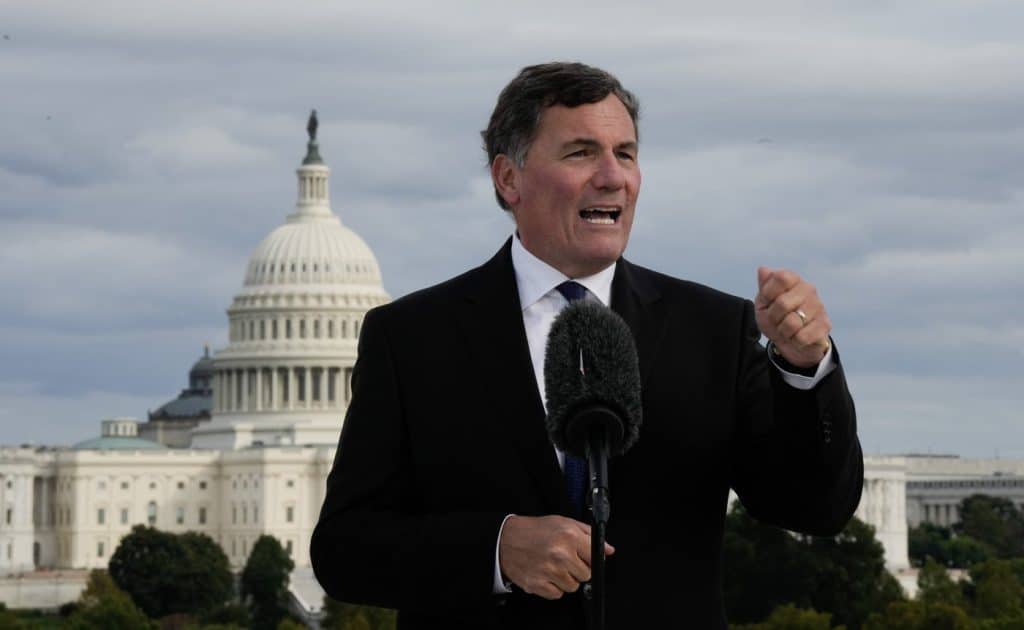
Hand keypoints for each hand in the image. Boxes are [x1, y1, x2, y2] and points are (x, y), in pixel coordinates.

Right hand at [498, 515, 614, 599]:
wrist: (505, 540)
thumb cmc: (535, 531)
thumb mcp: (563, 523)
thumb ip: (588, 534)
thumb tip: (608, 549)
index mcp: (569, 537)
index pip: (595, 557)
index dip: (589, 557)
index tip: (583, 556)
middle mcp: (560, 554)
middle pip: (585, 575)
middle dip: (577, 568)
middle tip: (564, 559)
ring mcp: (549, 571)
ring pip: (572, 587)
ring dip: (565, 579)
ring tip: (553, 566)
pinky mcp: (538, 584)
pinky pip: (557, 594)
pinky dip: (553, 587)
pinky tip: (545, 574)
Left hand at [755, 267, 831, 368]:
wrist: (791, 342)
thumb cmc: (776, 318)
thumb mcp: (763, 303)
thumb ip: (763, 287)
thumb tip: (762, 269)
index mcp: (793, 280)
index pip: (781, 277)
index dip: (768, 293)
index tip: (767, 302)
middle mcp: (809, 289)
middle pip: (782, 303)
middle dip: (773, 317)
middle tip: (777, 320)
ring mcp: (818, 306)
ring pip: (791, 322)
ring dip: (783, 331)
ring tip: (787, 329)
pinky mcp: (825, 325)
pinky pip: (801, 337)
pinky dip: (794, 341)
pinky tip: (797, 337)